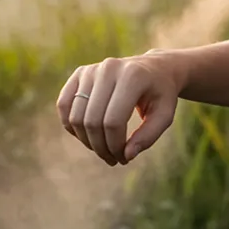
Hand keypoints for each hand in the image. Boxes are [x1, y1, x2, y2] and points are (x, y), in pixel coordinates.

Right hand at [55, 49, 183, 165]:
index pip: (113, 121)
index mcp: (133, 76)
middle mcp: (109, 69)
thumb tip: (126, 155)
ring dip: (86, 141)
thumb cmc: (161, 94)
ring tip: (103, 150)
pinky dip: (71, 126)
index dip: (115, 146)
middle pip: (92, 121)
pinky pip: (64, 104)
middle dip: (100, 147)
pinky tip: (87, 136)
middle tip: (113, 159)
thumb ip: (148, 136)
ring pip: (76, 116)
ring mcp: (91, 69)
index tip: (124, 158)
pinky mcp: (80, 73)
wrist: (155, 68)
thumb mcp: (164, 115)